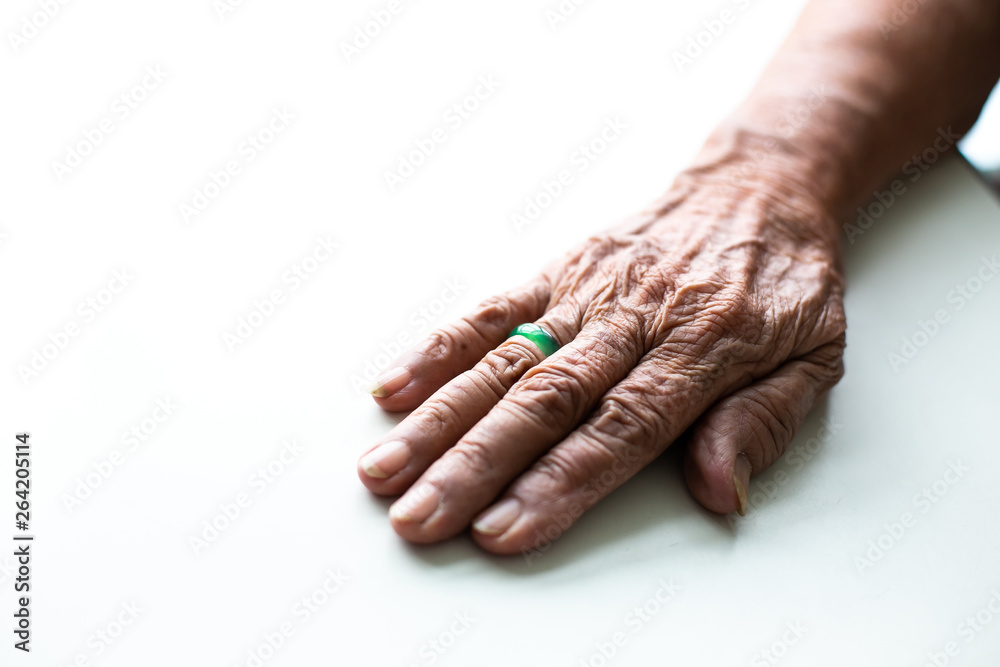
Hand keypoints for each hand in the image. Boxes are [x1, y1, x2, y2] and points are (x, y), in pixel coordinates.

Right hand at [357, 169, 845, 555]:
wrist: (760, 186)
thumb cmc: (788, 282)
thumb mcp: (815, 356)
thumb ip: (761, 423)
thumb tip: (720, 494)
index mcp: (704, 346)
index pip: (620, 428)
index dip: (559, 482)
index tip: (504, 528)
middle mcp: (633, 318)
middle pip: (545, 401)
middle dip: (476, 464)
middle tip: (420, 517)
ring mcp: (589, 290)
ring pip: (504, 360)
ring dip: (440, 419)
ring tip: (385, 470)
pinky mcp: (560, 268)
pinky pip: (494, 308)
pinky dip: (440, 347)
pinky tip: (394, 388)